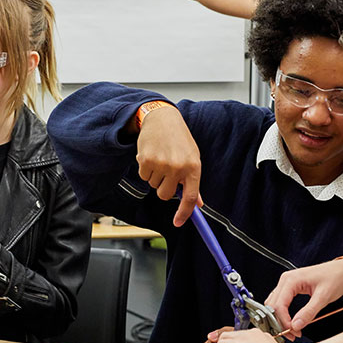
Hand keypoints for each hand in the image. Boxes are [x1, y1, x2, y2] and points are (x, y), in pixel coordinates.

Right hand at [136, 106, 202, 226]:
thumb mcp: (192, 157)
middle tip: (166, 174)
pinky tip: (151, 156)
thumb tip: (198, 204)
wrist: (162, 119)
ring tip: (160, 159)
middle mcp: (178, 167)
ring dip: (155, 176)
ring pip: (153, 185)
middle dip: (164, 189)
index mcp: (193, 167)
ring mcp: (161, 164)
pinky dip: (145, 169)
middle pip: (165, 195)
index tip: (178, 223)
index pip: (190, 198)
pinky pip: (143, 176)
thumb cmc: (179, 139)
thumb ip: (193, 181)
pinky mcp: (146, 160)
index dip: (184, 213)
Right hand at [266, 260, 342, 337]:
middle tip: (291, 334)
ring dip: (280, 319)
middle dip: (280, 322)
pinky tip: (291, 322)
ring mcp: (287, 284)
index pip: (279, 305)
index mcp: (291, 280)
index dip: (284, 321)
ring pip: (275, 305)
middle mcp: (286, 280)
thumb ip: (308, 312)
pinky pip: (281, 302)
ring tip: (292, 330)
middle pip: (273, 306)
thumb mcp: (323, 297)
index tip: (293, 332)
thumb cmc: (336, 277)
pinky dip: (283, 314)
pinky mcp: (291, 288)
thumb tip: (296, 325)